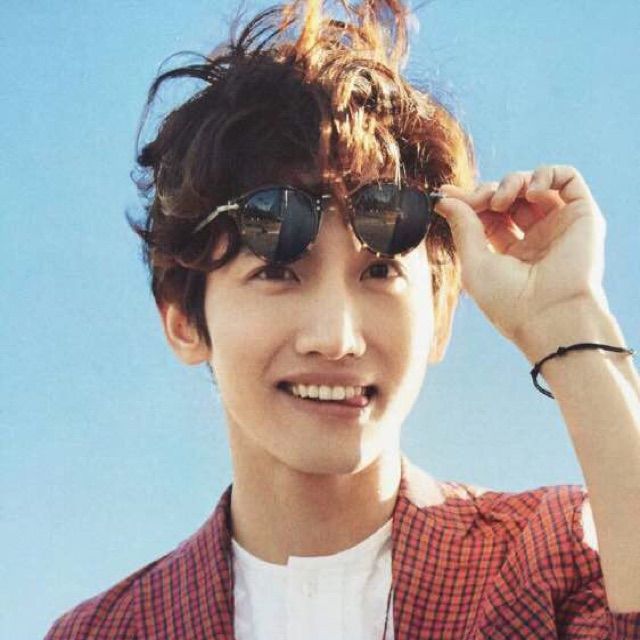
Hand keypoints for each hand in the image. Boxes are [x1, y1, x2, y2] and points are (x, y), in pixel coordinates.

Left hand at [435, 165, 608, 345]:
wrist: (551, 317)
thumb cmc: (510, 302)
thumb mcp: (474, 263)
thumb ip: (462, 227)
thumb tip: (446, 199)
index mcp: (511, 254)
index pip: (488, 216)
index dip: (468, 201)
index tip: (445, 194)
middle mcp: (536, 238)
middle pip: (508, 196)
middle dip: (487, 191)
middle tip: (479, 202)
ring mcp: (559, 226)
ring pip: (533, 183)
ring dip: (511, 182)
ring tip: (500, 202)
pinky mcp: (583, 215)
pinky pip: (567, 177)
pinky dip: (545, 174)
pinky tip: (530, 193)